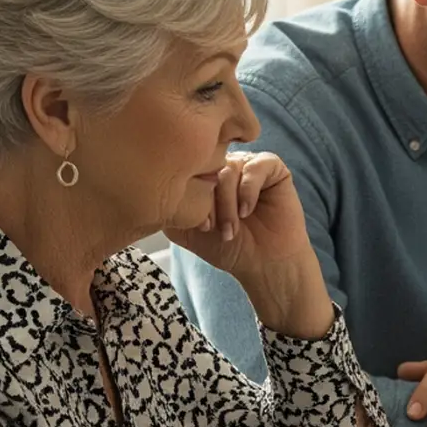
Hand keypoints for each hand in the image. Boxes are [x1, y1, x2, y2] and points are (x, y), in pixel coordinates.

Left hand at [163, 151, 329, 338]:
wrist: (264, 263)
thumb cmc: (229, 246)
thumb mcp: (186, 229)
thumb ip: (168, 207)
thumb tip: (152, 186)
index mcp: (205, 175)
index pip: (189, 170)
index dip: (191, 197)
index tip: (199, 227)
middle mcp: (226, 165)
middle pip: (208, 167)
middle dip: (209, 201)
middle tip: (213, 228)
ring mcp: (249, 164)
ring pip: (229, 169)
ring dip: (227, 203)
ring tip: (231, 228)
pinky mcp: (273, 168)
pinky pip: (256, 167)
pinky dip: (248, 191)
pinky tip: (247, 212)